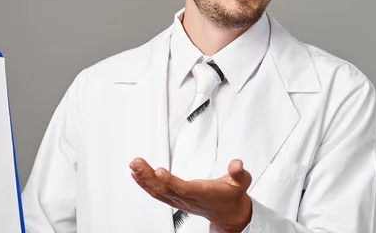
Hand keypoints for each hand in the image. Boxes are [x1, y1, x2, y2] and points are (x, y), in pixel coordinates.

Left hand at [130, 158, 252, 232]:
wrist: (229, 213)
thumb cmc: (231, 195)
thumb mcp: (241, 182)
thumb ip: (238, 172)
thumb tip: (237, 164)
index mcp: (203, 193)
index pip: (184, 188)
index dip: (171, 181)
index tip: (159, 170)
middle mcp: (189, 198)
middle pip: (166, 189)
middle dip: (149, 176)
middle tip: (138, 163)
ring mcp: (180, 200)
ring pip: (159, 191)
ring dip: (144, 178)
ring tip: (134, 165)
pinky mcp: (175, 199)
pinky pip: (157, 194)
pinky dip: (145, 184)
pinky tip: (137, 175)